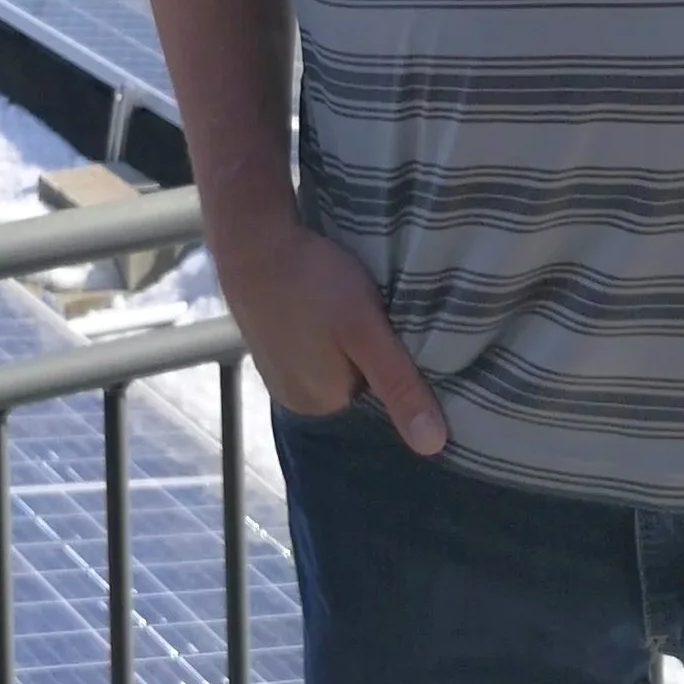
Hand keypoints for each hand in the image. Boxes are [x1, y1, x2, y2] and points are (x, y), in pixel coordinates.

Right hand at [212, 214, 447, 456]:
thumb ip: (398, 384)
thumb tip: (433, 446)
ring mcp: (275, 370)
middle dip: (366, 354)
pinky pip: (307, 348)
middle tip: (373, 313)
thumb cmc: (311, 282)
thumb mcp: (365, 330)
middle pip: (353, 383)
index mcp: (321, 404)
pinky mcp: (264, 343)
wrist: (250, 238)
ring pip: (330, 363)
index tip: (394, 332)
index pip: (378, 398)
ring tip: (346, 305)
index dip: (391, 365)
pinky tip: (322, 303)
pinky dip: (319, 330)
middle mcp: (295, 398)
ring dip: (342, 341)